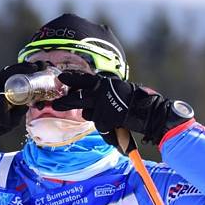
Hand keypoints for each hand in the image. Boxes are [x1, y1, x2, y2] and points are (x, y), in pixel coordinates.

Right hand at [0, 62, 45, 144]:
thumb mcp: (4, 125)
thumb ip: (15, 116)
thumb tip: (26, 105)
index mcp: (5, 91)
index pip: (18, 77)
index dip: (29, 71)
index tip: (43, 66)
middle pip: (10, 74)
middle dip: (24, 70)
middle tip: (34, 70)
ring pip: (1, 93)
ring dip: (4, 111)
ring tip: (2, 125)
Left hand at [52, 71, 191, 145]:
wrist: (148, 111)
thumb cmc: (135, 99)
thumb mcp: (117, 89)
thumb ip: (104, 91)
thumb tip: (91, 94)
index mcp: (103, 83)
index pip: (83, 79)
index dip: (71, 79)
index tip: (61, 78)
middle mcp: (100, 93)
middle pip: (77, 97)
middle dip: (65, 101)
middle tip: (56, 104)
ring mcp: (101, 107)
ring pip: (87, 113)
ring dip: (92, 115)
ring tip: (105, 115)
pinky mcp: (104, 119)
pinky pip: (99, 124)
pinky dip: (105, 126)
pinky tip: (115, 123)